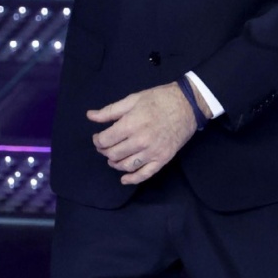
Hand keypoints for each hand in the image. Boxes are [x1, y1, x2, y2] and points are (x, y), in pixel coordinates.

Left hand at [87, 81, 202, 184]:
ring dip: (115, 164)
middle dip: (105, 151)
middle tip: (105, 146)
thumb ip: (110, 110)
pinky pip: (144, 174)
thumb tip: (90, 116)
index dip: (97, 140)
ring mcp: (152, 152)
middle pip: (113, 154)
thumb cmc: (159, 99)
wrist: (188, 105)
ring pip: (126, 166)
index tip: (98, 137)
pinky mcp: (162, 159)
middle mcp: (140, 141)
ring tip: (113, 158)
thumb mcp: (133, 99)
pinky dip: (132, 179)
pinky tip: (124, 179)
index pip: (105, 140)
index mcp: (131, 124)